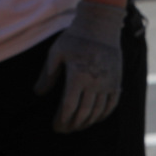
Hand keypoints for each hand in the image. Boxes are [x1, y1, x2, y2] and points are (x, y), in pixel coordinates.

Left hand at [34, 1, 126, 132]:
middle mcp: (94, 83)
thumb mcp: (56, 53)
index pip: (69, 107)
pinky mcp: (116, 82)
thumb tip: (38, 93)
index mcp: (77, 76)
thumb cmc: (75, 37)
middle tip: (65, 130)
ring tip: (77, 126)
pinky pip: (111, 105)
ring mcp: (107, 83)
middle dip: (73, 125)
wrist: (101, 26)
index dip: (62, 120)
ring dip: (87, 122)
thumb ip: (47, 75)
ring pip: (97, 111)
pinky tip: (95, 119)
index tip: (56, 127)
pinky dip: (103, 115)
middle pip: (83, 113)